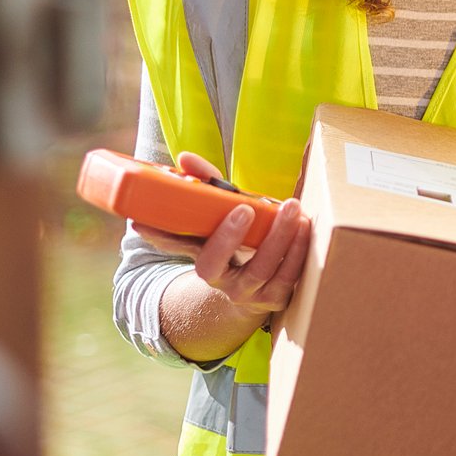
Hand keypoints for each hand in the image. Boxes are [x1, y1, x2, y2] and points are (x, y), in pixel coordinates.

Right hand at [133, 152, 311, 319]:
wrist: (256, 292)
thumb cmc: (238, 245)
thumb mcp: (222, 219)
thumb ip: (206, 188)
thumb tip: (185, 158)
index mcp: (202, 259)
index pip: (180, 247)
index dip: (164, 235)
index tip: (150, 221)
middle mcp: (221, 281)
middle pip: (216, 263)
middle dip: (230, 236)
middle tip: (245, 208)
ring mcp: (249, 293)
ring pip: (261, 269)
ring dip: (278, 238)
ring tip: (292, 209)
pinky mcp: (277, 297)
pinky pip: (289, 276)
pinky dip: (298, 250)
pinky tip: (305, 226)